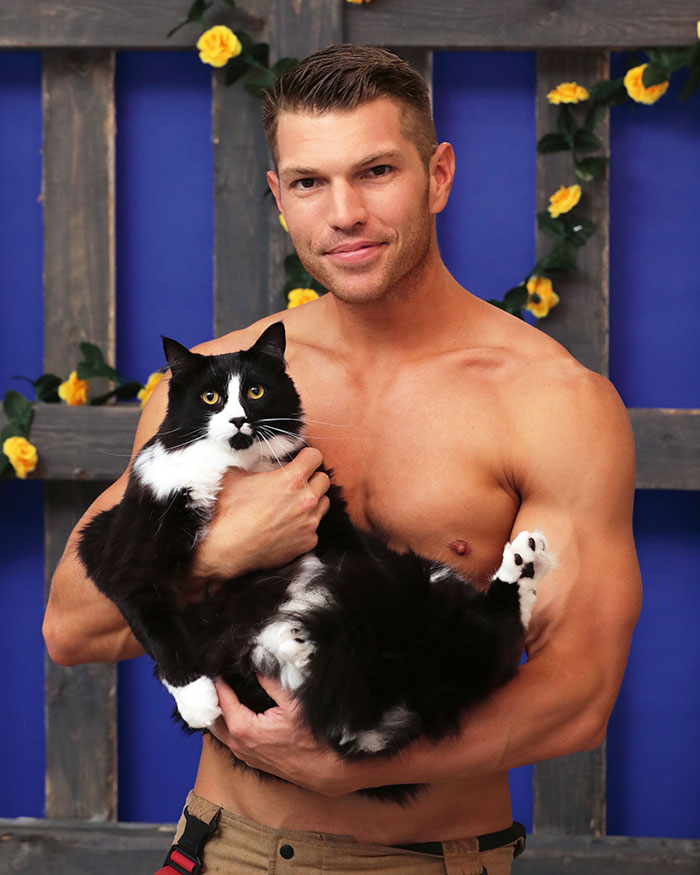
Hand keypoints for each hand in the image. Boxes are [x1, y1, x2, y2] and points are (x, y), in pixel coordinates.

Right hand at [193, 447, 330, 580]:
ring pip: (324, 503)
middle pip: (324, 480)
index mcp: (292, 479)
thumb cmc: (229, 511)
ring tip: (293, 506)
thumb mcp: (236, 476)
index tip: (300, 461)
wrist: (227, 549)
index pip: (315, 456)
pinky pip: (314, 528)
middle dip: (312, 479)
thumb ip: (253, 467)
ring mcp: (310, 522)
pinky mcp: (308, 542)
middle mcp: (306, 499)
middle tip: (296, 484)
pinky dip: (305, 526)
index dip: (306, 457)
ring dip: (312, 501)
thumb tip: (253, 464)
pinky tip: (287, 528)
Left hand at [209, 676, 405, 796]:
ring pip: (224, 734)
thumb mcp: (295, 702)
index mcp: (245, 730)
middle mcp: (242, 747)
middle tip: (212, 680)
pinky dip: (230, 726)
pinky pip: (235, 742)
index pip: (222, 701)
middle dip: (212, 701)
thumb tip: (256, 661)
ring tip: (221, 693)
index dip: (218, 682)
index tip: (217, 666)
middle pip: (216, 721)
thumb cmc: (316, 737)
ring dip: (220, 714)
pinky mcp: (258, 762)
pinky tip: (237, 713)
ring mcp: (249, 757)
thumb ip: (271, 679)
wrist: (334, 771)